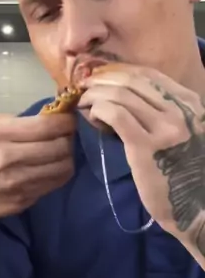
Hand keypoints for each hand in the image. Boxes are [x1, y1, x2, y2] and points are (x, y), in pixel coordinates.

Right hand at [0, 113, 74, 224]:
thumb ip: (25, 125)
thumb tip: (60, 117)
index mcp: (0, 134)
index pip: (47, 126)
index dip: (66, 122)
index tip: (70, 121)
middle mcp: (7, 157)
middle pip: (59, 146)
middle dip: (69, 140)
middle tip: (68, 138)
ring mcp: (16, 181)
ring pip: (63, 166)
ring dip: (68, 158)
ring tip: (62, 154)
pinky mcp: (24, 198)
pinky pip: (56, 183)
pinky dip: (60, 174)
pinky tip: (55, 169)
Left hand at [79, 65, 204, 252]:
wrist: (197, 207)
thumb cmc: (184, 170)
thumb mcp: (184, 131)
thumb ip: (163, 111)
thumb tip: (125, 94)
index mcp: (189, 102)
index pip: (147, 73)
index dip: (117, 71)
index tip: (98, 78)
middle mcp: (180, 110)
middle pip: (131, 80)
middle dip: (102, 79)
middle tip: (84, 88)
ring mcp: (164, 128)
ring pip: (120, 95)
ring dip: (95, 95)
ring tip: (84, 103)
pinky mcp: (145, 147)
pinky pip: (116, 115)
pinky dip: (98, 110)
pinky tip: (92, 117)